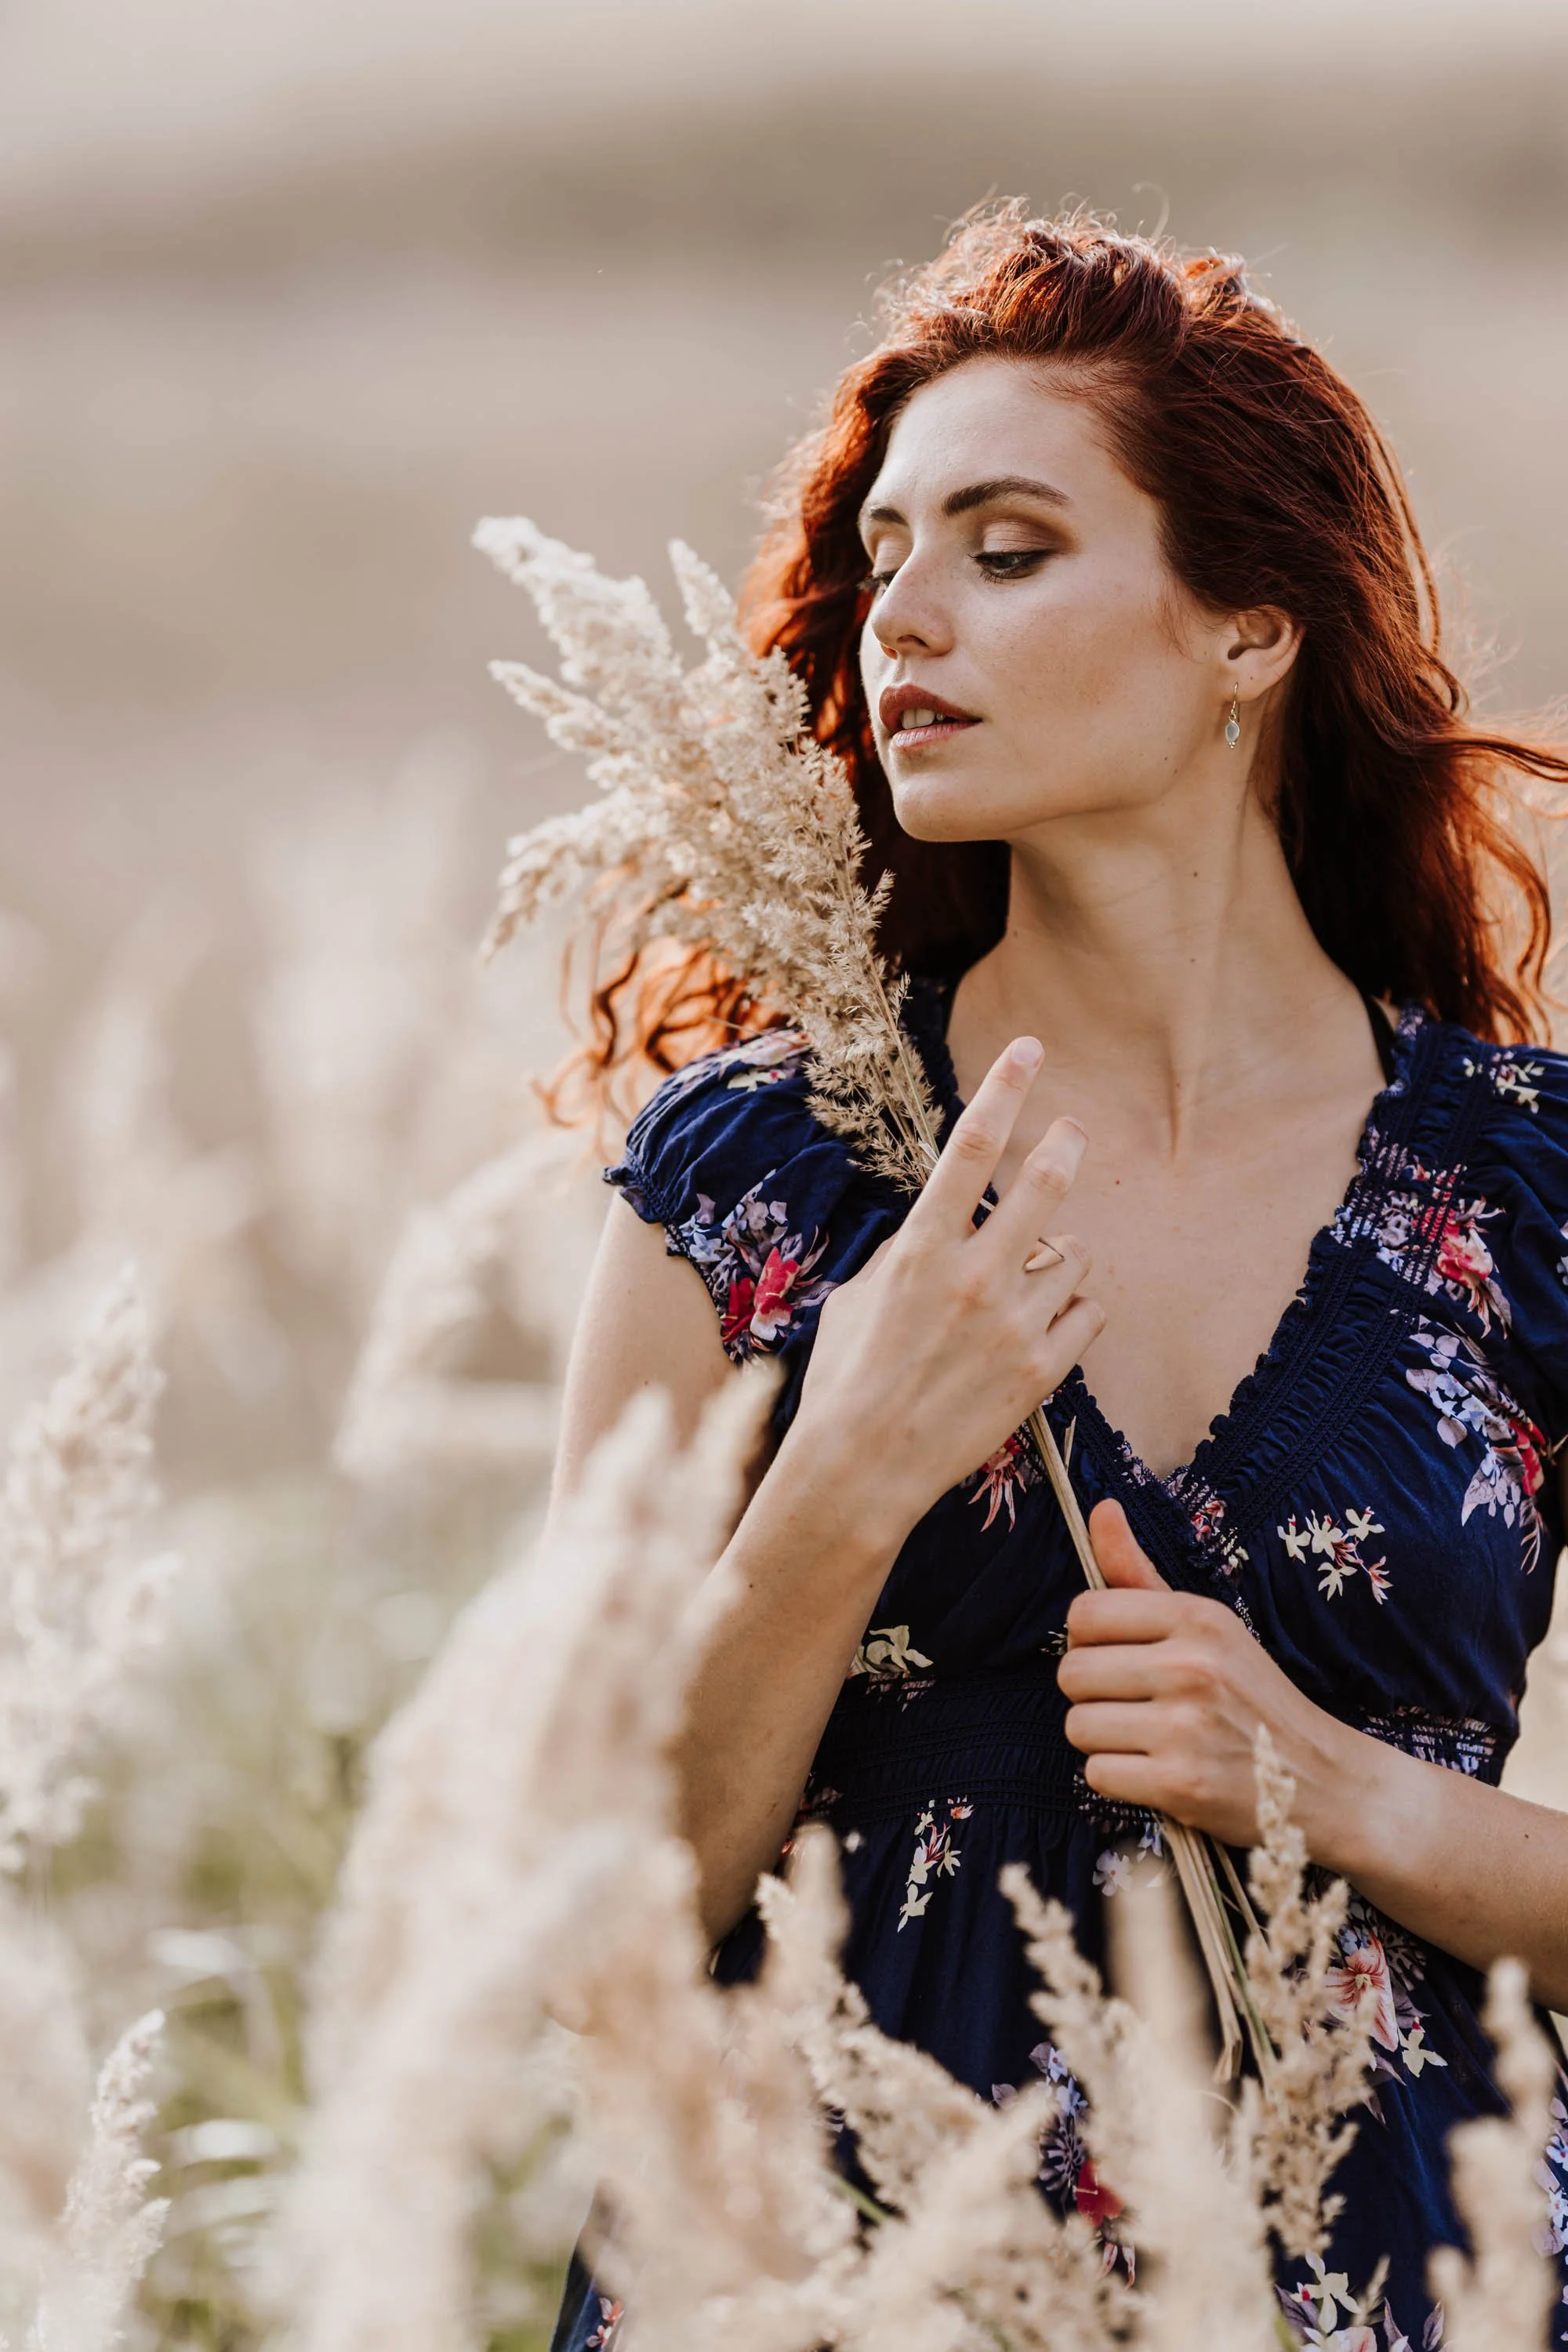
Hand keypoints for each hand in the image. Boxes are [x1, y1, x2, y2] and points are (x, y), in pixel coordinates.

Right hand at [789, 1037, 1104, 1552]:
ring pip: (1073, 1257)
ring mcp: (1013, 1325)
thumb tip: (939, 1222)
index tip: (1029, 1048)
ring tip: (1030, 1279)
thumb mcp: (860, 1296)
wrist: (861, 1470)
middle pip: (1045, 1184)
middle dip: (1065, 1147)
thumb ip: (908, 1251)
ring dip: (1059, 1256)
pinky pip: (1088, 1312)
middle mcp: (973, 1277)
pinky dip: (1074, 1309)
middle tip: (1071, 1132)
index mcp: (921, 1250)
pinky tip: (1047, 1321)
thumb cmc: (846, 1380)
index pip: (971, 1146)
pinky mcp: (1041, 1372)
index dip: (1005, 1087)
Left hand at [1057, 1499, 1356, 1852]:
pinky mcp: (1181, 1786)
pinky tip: (1157, 1774)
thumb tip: (1101, 1507)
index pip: (1084, 1613)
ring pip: (1078, 1727)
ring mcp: (1186, 1728)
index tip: (1120, 1657)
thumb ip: (1140, 1573)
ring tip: (1149, 1740)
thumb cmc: (1251, 1697)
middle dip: (1092, 1694)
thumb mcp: (1206, 1627)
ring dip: (1102, 1740)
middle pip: (1072, 1673)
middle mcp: (1191, 1666)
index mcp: (1197, 1617)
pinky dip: (1119, 1780)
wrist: (1323, 1779)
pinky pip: (1097, 1775)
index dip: (1089, 1641)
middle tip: (1136, 1705)